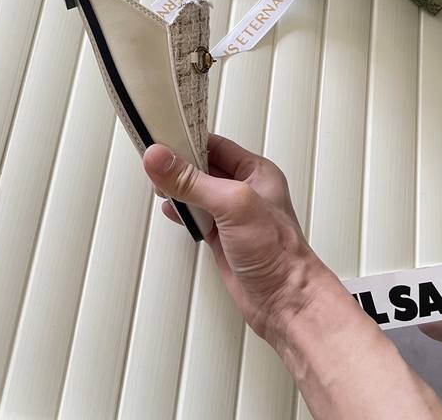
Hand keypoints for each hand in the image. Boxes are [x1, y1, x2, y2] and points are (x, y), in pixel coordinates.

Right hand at [142, 132, 331, 342]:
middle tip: (155, 162)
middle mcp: (243, 191)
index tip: (163, 139)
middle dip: (178, 164)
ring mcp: (231, 215)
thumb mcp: (233, 205)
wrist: (286, 302)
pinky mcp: (221, 237)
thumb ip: (193, 181)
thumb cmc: (279, 254)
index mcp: (255, 172)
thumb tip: (162, 159)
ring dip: (177, 188)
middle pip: (202, 167)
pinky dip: (180, 211)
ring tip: (159, 183)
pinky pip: (195, 215)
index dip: (188, 139)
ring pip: (196, 191)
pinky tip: (171, 209)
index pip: (215, 144)